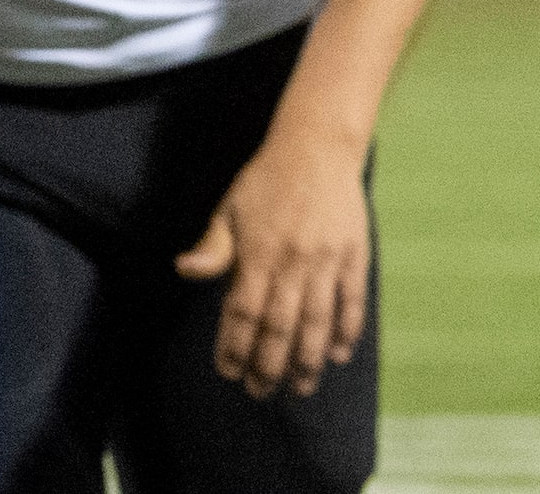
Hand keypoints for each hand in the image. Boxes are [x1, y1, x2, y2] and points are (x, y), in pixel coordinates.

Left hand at [174, 125, 370, 397]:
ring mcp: (328, 261)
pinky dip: (346, 332)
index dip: (234, 344)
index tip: (227, 371)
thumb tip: (185, 270)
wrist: (318, 148)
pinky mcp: (355, 257)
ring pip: (318, 322)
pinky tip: (337, 356)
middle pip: (281, 326)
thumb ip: (214, 245)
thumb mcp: (229, 206)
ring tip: (299, 388)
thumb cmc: (266, 179)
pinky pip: (352, 302)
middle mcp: (294, 261)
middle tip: (259, 391)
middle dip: (269, 364)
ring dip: (308, 360)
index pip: (243, 310)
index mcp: (258, 250)